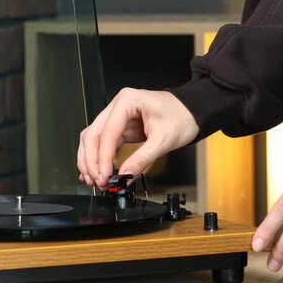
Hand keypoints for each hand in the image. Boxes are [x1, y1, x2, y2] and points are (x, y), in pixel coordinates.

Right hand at [77, 88, 198, 187]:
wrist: (192, 111)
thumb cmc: (182, 116)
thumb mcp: (163, 140)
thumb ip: (142, 159)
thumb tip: (125, 176)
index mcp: (127, 101)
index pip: (107, 132)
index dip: (102, 157)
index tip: (104, 175)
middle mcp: (118, 105)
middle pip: (93, 134)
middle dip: (92, 160)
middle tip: (98, 181)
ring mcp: (116, 116)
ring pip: (93, 138)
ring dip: (90, 160)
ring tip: (93, 180)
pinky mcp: (120, 127)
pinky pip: (103, 143)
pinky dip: (98, 157)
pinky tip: (97, 171)